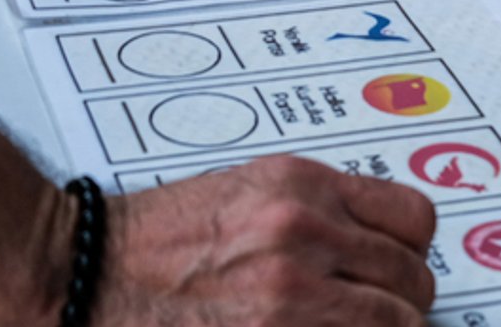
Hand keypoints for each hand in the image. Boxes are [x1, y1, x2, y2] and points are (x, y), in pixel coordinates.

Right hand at [98, 157, 436, 326]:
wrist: (86, 275)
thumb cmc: (154, 243)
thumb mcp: (246, 195)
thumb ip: (315, 215)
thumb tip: (373, 253)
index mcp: (300, 186)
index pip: (414, 219)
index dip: (408, 255)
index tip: (393, 273)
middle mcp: (303, 234)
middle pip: (412, 283)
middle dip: (396, 307)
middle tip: (367, 318)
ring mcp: (292, 297)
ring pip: (397, 326)